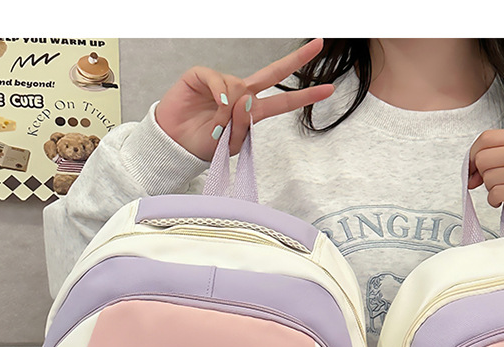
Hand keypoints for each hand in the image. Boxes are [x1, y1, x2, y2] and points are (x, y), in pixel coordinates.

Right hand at [154, 38, 334, 160]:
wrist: (175, 144)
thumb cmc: (202, 145)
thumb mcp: (230, 145)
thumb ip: (243, 126)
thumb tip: (244, 98)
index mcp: (251, 112)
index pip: (283, 101)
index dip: (305, 96)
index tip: (328, 88)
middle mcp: (240, 93)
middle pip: (272, 73)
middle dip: (296, 60)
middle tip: (319, 44)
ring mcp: (222, 82)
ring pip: (239, 88)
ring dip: (231, 111)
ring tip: (218, 126)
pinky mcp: (201, 75)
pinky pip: (217, 80)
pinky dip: (217, 95)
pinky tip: (213, 104)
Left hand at [468, 129, 503, 236]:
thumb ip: (493, 158)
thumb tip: (469, 170)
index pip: (487, 138)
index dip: (473, 155)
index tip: (474, 170)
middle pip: (484, 158)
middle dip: (482, 175)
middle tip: (494, 183)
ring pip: (489, 177)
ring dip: (490, 190)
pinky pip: (496, 193)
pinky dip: (494, 201)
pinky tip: (503, 202)